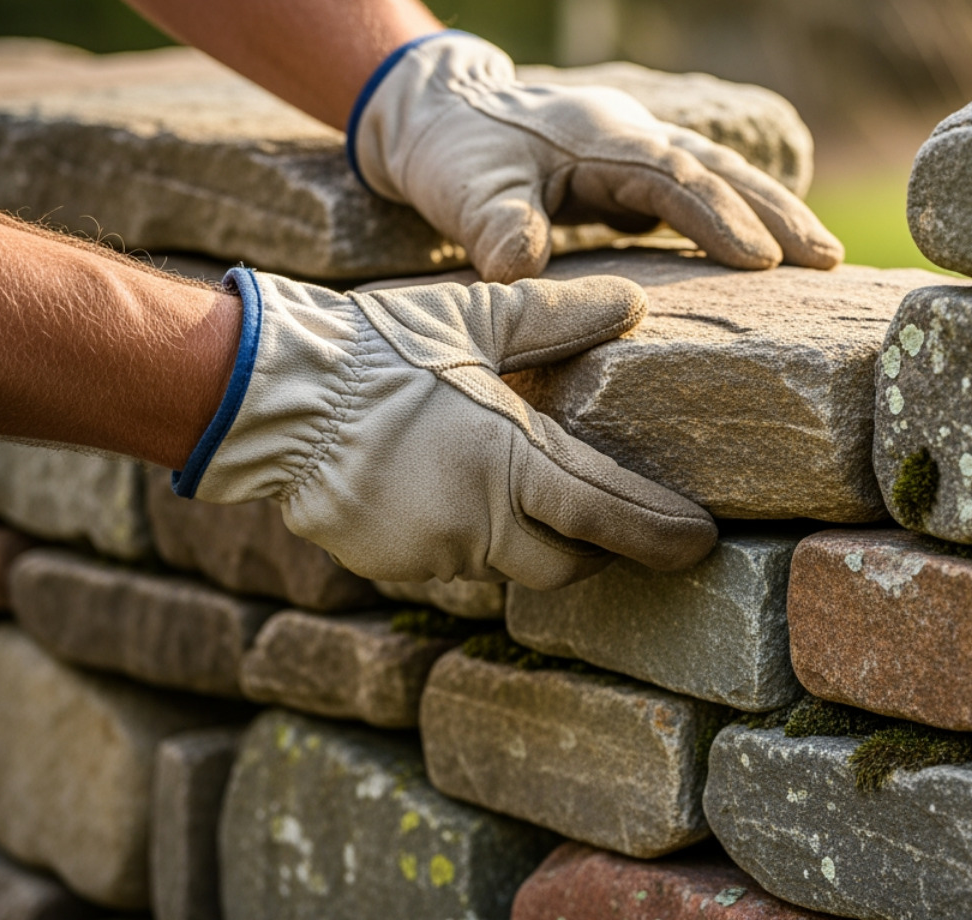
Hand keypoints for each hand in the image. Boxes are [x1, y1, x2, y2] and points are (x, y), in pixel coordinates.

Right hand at [174, 270, 716, 587]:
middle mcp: (477, 521)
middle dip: (601, 548)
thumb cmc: (377, 349)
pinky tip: (459, 500)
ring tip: (534, 500)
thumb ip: (558, 317)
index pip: (608, 514)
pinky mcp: (392, 563)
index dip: (661, 533)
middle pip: (568, 564)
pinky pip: (454, 563)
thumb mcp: (475, 317)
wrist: (269, 395)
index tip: (702, 541)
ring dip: (531, 539)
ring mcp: (431, 551)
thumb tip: (631, 303)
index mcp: (507, 460)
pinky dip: (472, 539)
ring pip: (509, 565)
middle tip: (626, 526)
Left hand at [348, 31, 843, 282]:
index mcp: (599, 137)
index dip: (717, 217)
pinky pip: (701, 192)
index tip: (761, 260)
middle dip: (776, 212)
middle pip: (718, 169)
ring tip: (823, 257)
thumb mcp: (461, 188)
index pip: (672, 176)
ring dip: (772, 212)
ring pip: (720, 176)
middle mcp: (631, 136)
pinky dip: (739, 217)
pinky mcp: (636, 174)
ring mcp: (639, 151)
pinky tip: (769, 255)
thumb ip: (491, 225)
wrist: (442, 115)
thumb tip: (518, 271)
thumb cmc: (454, 153)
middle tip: (829, 259)